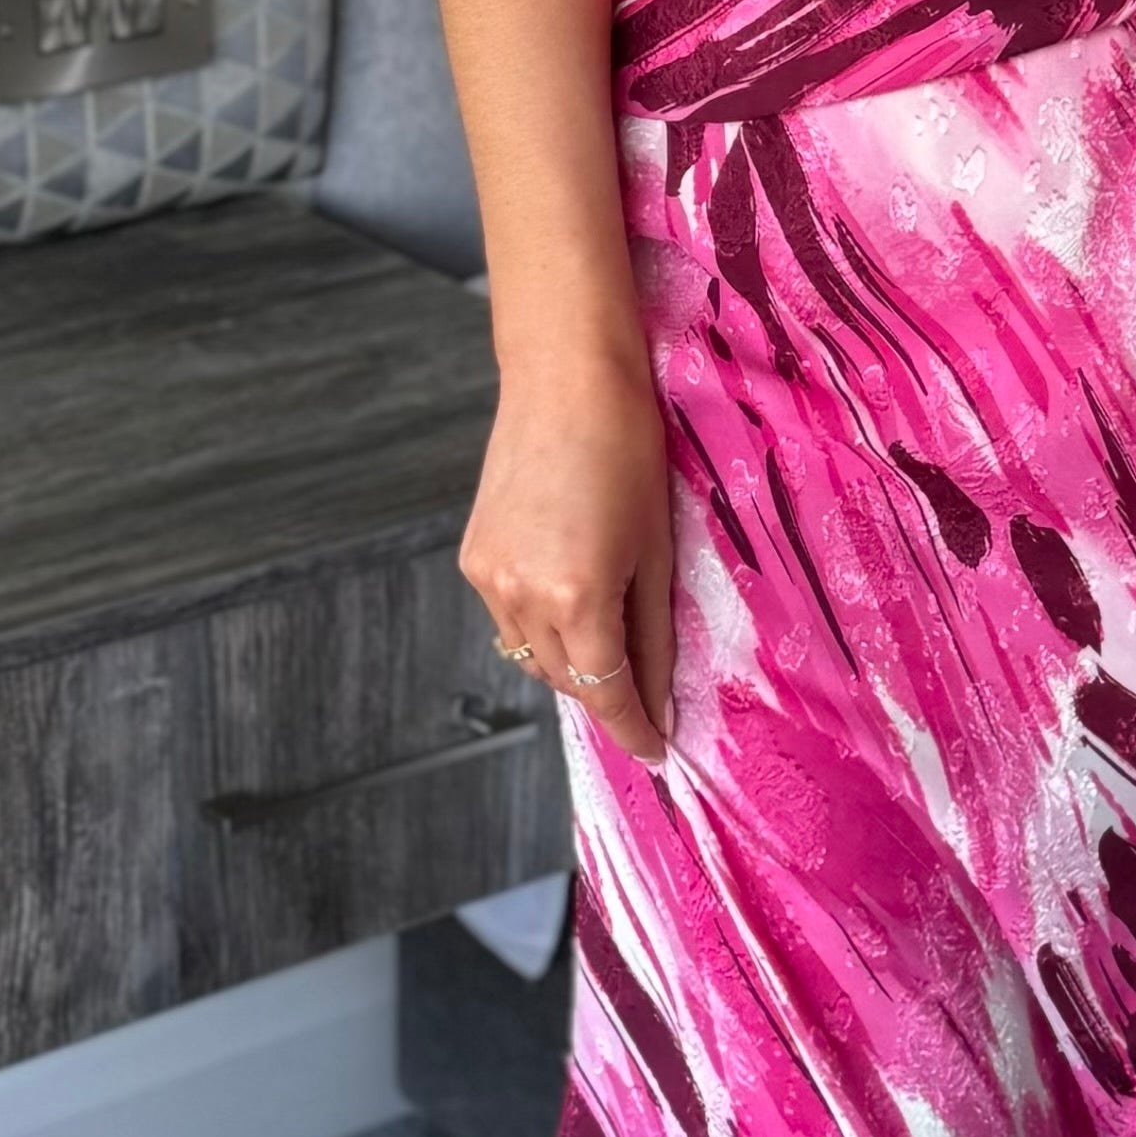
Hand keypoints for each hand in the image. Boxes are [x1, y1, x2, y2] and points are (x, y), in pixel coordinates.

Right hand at [459, 351, 678, 766]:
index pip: (607, 695)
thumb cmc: (630, 453)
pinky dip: (543, 625)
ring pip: (533, 655)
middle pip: (567, 683)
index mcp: (579, 598)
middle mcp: (522, 597)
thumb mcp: (658, 551)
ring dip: (573, 663)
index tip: (658, 754)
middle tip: (646, 693)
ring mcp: (489, 578)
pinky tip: (571, 595)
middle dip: (607, 696)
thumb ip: (656, 635)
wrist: (566, 383)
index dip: (634, 731)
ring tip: (611, 637)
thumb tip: (661, 700)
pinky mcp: (474, 557)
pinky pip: (510, 619)